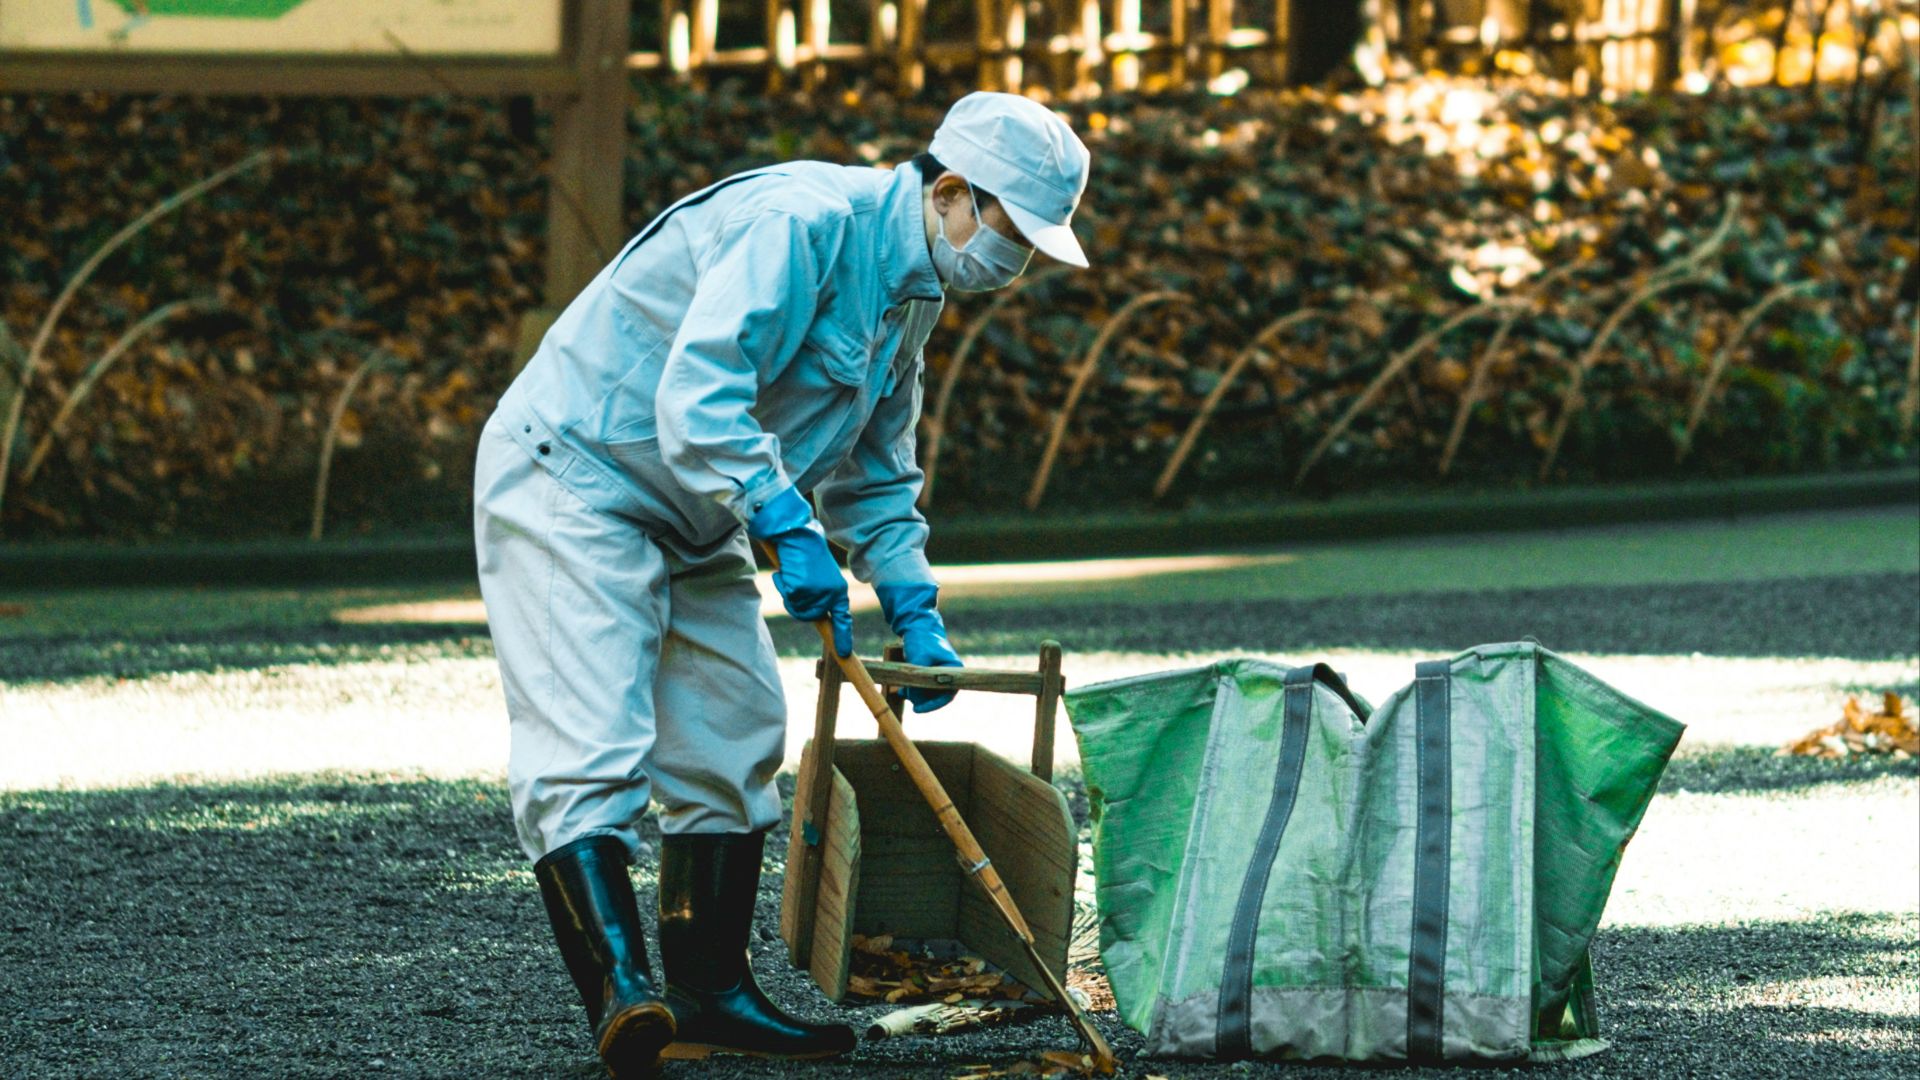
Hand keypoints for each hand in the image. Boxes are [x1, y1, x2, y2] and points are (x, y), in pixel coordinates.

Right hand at [747, 487, 852, 656]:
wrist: (796, 532)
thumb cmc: (805, 550)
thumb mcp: (819, 574)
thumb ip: (819, 592)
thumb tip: (815, 612)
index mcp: (838, 589)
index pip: (843, 618)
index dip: (843, 636)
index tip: (843, 653)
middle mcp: (831, 594)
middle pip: (810, 616)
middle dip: (797, 605)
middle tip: (794, 583)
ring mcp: (817, 593)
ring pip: (797, 609)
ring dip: (789, 594)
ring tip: (793, 572)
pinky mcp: (802, 589)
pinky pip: (788, 597)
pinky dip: (783, 585)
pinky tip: (788, 569)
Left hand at [874, 582, 962, 712]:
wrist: (916, 625)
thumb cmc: (921, 640)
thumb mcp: (919, 660)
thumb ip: (919, 680)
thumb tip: (914, 699)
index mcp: (953, 669)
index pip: (947, 694)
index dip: (934, 704)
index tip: (918, 709)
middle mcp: (949, 674)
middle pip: (937, 695)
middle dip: (921, 699)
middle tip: (906, 696)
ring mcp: (939, 674)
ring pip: (928, 693)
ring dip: (915, 695)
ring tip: (902, 692)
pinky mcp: (930, 673)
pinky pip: (923, 687)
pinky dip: (913, 689)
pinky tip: (901, 690)